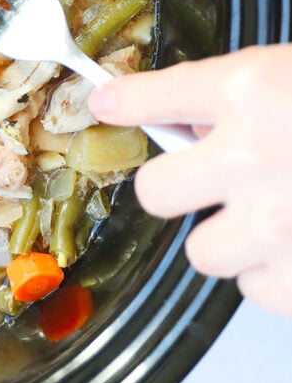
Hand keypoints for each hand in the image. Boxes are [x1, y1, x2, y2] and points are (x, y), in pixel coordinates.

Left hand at [88, 45, 291, 314]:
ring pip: (204, 253)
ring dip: (234, 239)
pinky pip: (257, 290)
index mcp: (251, 91)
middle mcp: (250, 158)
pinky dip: (280, 276)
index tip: (108, 104)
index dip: (124, 101)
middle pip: (154, 193)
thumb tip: (186, 120)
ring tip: (281, 218)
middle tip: (208, 181)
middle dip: (179, 188)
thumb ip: (244, 96)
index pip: (153, 96)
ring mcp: (276, 225)